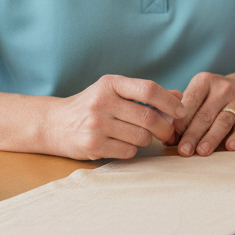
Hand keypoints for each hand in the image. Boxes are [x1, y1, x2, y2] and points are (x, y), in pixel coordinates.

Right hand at [43, 75, 184, 160]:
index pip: (148, 89)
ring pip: (141, 137)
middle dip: (165, 128)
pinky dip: (132, 149)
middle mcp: (102, 102)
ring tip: (139, 136)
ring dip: (147, 140)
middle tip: (168, 132)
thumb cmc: (92, 106)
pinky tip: (123, 143)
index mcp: (110, 84)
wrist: (53, 124)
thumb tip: (179, 96)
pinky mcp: (93, 146)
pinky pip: (128, 151)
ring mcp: (96, 125)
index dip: (170, 102)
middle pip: (149, 118)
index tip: (181, 111)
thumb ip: (145, 94)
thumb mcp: (114, 92)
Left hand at [173, 71, 234, 155]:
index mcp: (204, 81)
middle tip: (184, 151)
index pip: (189, 103)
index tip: (172, 138)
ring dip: (211, 138)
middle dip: (192, 135)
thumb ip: (183, 114)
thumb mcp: (199, 96)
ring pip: (223, 121)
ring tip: (202, 152)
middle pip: (205, 115)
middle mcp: (223, 87)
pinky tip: (230, 147)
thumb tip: (169, 138)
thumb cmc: (214, 99)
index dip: (180, 122)